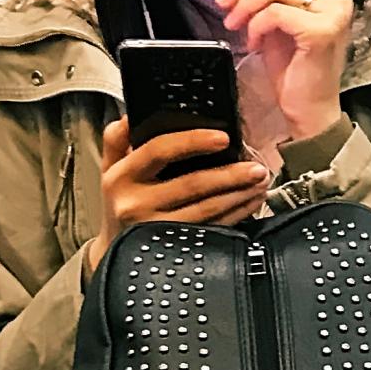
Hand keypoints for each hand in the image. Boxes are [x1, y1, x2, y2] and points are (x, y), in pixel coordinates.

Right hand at [86, 118, 271, 270]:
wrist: (113, 254)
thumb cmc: (120, 203)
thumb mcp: (110, 169)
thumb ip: (118, 140)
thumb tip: (132, 116)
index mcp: (123, 176)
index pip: (159, 150)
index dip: (192, 142)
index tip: (223, 138)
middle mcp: (136, 203)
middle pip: (192, 184)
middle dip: (230, 174)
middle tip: (257, 167)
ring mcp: (155, 229)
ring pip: (207, 209)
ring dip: (239, 195)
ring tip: (260, 182)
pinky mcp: (174, 248)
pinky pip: (211, 228)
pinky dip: (236, 215)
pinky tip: (250, 203)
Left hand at [214, 0, 349, 138]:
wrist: (309, 109)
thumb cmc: (293, 69)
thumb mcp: (277, 22)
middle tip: (222, 3)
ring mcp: (333, 13)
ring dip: (244, 4)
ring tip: (233, 24)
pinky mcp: (322, 31)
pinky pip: (275, 12)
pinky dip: (256, 25)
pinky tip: (253, 43)